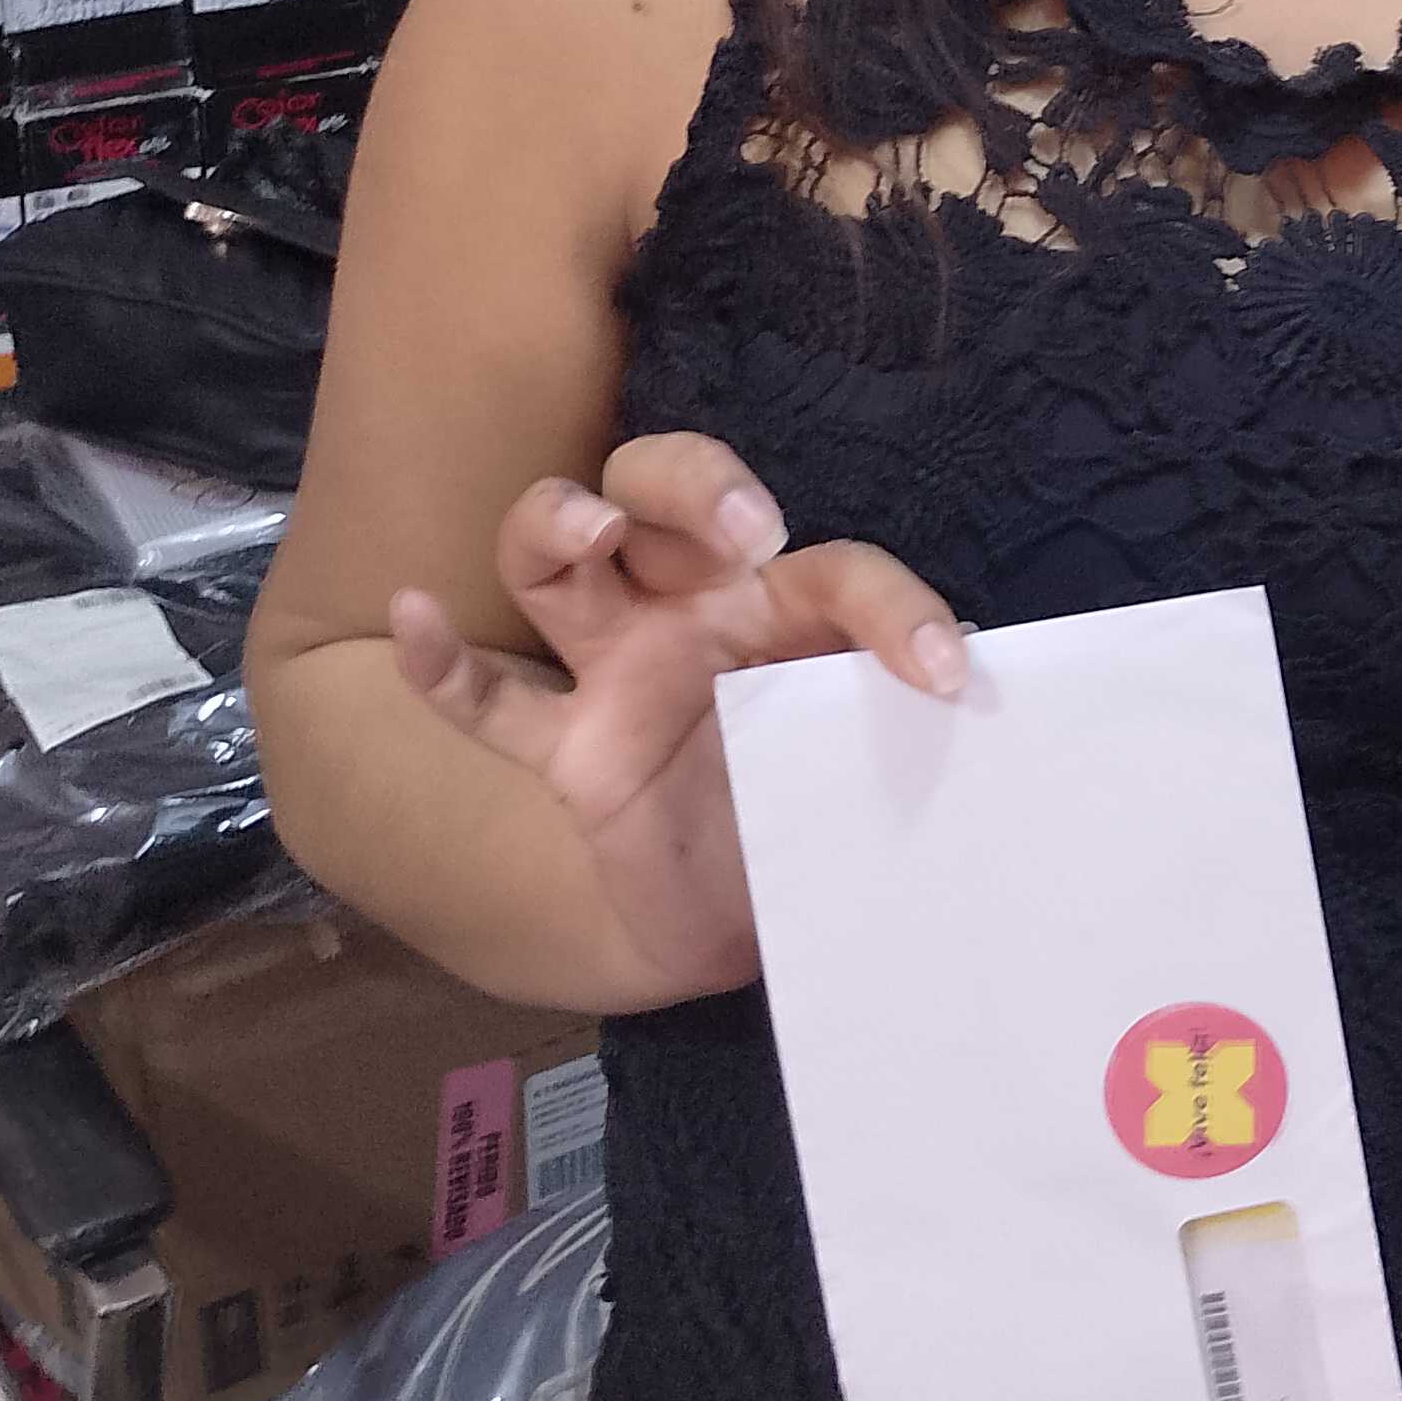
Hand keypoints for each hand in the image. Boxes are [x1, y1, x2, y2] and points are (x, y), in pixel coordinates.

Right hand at [388, 429, 963, 1005]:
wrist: (754, 917)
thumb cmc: (819, 803)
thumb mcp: (876, 760)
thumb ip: (911, 725)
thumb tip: (988, 703)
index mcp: (785, 605)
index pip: (836, 570)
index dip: (894, 610)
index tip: (943, 676)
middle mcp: (692, 612)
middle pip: (660, 490)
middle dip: (693, 483)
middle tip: (747, 529)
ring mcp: (617, 674)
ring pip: (557, 563)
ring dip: (559, 524)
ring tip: (587, 528)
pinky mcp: (570, 750)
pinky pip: (488, 703)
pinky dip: (439, 664)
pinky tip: (413, 618)